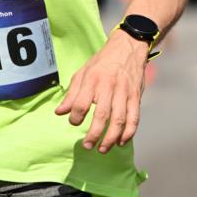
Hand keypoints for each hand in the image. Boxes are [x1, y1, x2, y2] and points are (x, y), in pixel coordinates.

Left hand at [54, 30, 149, 152]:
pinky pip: (134, 118)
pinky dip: (129, 132)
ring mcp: (125, 92)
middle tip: (88, 146)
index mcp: (92, 79)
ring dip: (111, 138)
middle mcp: (109, 86)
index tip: (74, 122)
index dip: (75, 117)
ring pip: (119, 120)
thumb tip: (60, 113)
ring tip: (103, 149)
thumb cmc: (102, 62)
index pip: (81, 103)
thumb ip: (72, 94)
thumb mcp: (83, 72)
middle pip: (102, 115)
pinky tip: (121, 141)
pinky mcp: (136, 96)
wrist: (128, 47)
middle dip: (94, 134)